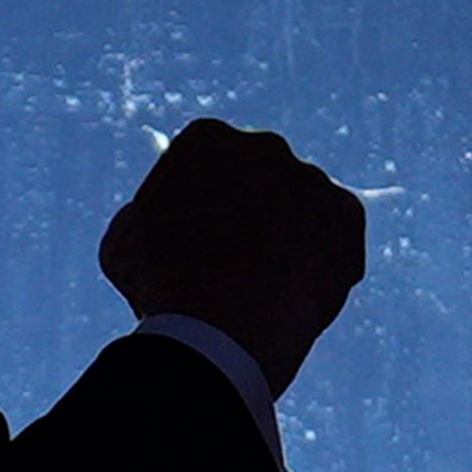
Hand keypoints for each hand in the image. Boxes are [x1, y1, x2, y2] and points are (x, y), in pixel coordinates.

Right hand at [97, 116, 366, 393]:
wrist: (218, 332)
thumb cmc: (161, 288)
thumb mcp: (124, 243)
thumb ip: (145, 215)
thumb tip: (154, 216)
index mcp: (207, 138)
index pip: (206, 165)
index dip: (198, 206)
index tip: (193, 242)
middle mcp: (265, 145)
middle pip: (258, 180)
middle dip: (250, 214)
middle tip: (234, 262)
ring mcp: (311, 179)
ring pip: (299, 210)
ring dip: (288, 239)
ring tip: (265, 289)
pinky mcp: (347, 216)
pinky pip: (336, 237)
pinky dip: (322, 263)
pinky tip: (294, 295)